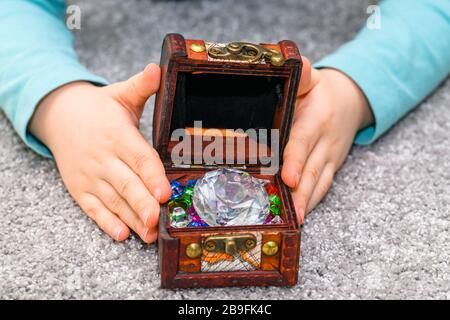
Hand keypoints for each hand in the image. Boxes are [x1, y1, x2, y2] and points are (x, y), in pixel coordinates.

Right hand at [29, 64, 170, 242]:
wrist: (60, 117)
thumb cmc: (100, 108)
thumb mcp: (120, 93)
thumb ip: (141, 86)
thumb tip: (158, 68)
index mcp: (118, 134)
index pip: (139, 157)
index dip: (152, 176)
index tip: (165, 192)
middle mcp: (104, 157)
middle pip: (127, 184)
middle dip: (142, 204)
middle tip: (158, 220)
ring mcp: (90, 175)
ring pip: (113, 200)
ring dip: (132, 218)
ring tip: (149, 234)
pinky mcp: (80, 188)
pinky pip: (93, 208)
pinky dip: (106, 222)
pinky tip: (122, 234)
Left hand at [281, 58, 373, 221]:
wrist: (350, 101)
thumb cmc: (322, 91)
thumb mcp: (312, 78)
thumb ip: (303, 74)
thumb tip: (295, 66)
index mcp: (316, 119)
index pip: (302, 141)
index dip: (295, 160)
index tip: (288, 178)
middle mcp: (325, 142)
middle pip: (311, 169)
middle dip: (301, 192)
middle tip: (291, 211)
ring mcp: (330, 158)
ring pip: (319, 183)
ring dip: (308, 202)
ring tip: (296, 219)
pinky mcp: (331, 167)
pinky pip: (323, 186)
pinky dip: (314, 200)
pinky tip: (302, 213)